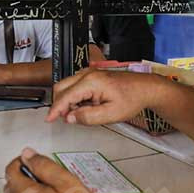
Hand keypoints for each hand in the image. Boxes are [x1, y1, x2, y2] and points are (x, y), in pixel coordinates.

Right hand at [47, 69, 168, 125]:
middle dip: (60, 104)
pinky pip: (75, 86)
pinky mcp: (91, 76)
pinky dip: (74, 98)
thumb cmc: (132, 98)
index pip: (65, 96)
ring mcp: (89, 73)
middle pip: (61, 87)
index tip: (49, 119)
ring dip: (68, 101)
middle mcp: (87, 74)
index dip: (56, 109)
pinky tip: (86, 106)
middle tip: (66, 119)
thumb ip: (88, 117)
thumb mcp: (111, 114)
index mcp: (91, 82)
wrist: (145, 88)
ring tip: (83, 113)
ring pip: (67, 86)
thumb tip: (70, 118)